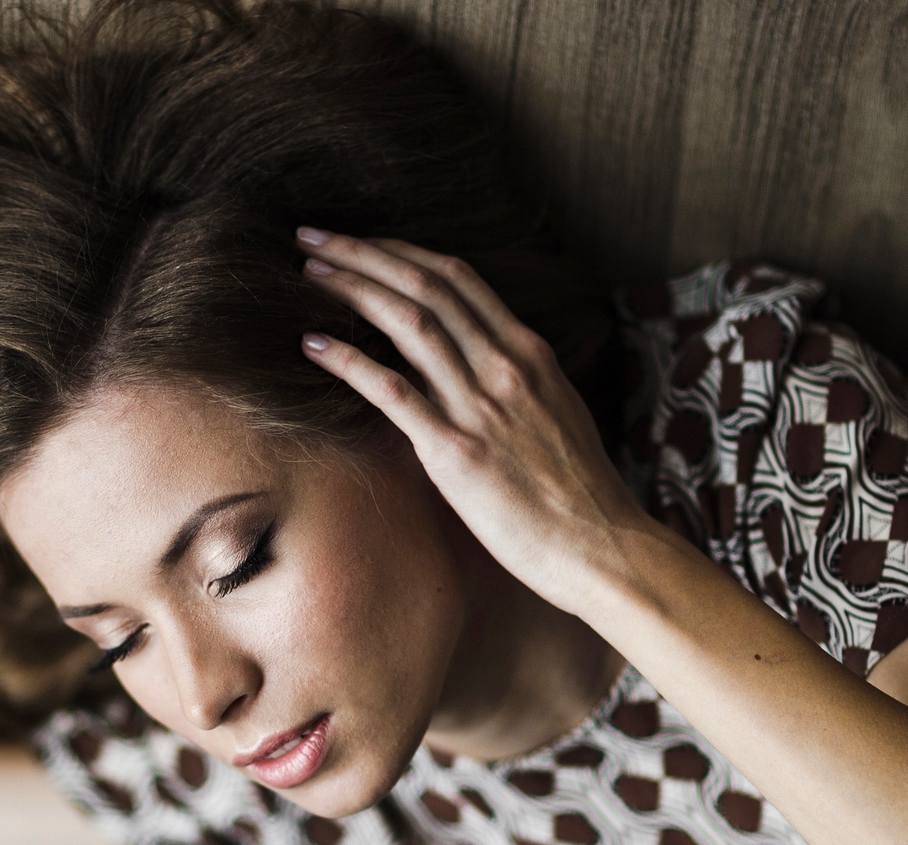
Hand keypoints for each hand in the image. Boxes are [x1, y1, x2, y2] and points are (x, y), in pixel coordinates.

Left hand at [295, 228, 652, 616]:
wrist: (600, 546)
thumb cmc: (578, 492)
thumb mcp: (556, 413)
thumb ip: (517, 381)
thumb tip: (472, 364)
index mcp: (530, 352)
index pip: (458, 277)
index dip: (401, 251)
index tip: (362, 241)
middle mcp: (506, 366)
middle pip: (425, 285)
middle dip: (363, 253)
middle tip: (312, 236)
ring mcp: (481, 406)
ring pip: (407, 322)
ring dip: (350, 289)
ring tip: (307, 272)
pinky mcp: (455, 452)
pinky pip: (391, 390)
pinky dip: (347, 359)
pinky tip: (311, 345)